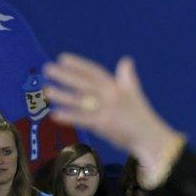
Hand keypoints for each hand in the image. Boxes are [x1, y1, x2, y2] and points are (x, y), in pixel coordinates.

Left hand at [43, 54, 177, 167]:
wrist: (149, 138)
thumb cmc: (140, 116)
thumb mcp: (134, 93)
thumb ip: (127, 77)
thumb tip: (126, 59)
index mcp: (116, 86)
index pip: (93, 71)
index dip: (78, 64)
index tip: (62, 58)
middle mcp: (111, 95)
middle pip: (84, 83)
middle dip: (65, 75)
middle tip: (47, 68)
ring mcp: (107, 110)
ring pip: (81, 100)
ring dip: (62, 95)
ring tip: (46, 90)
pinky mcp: (104, 125)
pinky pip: (83, 119)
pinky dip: (69, 117)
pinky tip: (54, 114)